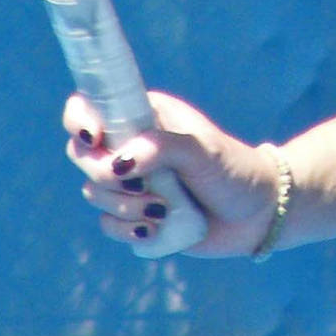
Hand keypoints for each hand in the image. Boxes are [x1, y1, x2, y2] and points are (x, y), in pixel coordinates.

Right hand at [63, 90, 283, 257]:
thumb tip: (118, 162)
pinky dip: (128, 230)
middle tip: (138, 183)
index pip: (90, 105)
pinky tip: (157, 228)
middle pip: (81, 154)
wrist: (256, 215)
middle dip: (103, 174)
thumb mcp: (204, 151)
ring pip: (94, 192)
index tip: (93, 138)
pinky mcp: (134, 216)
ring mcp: (130, 183)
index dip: (79, 120)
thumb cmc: (234, 170)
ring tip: (164, 208)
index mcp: (143, 115)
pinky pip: (108, 225)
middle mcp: (130, 146)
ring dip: (124, 206)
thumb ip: (163, 148)